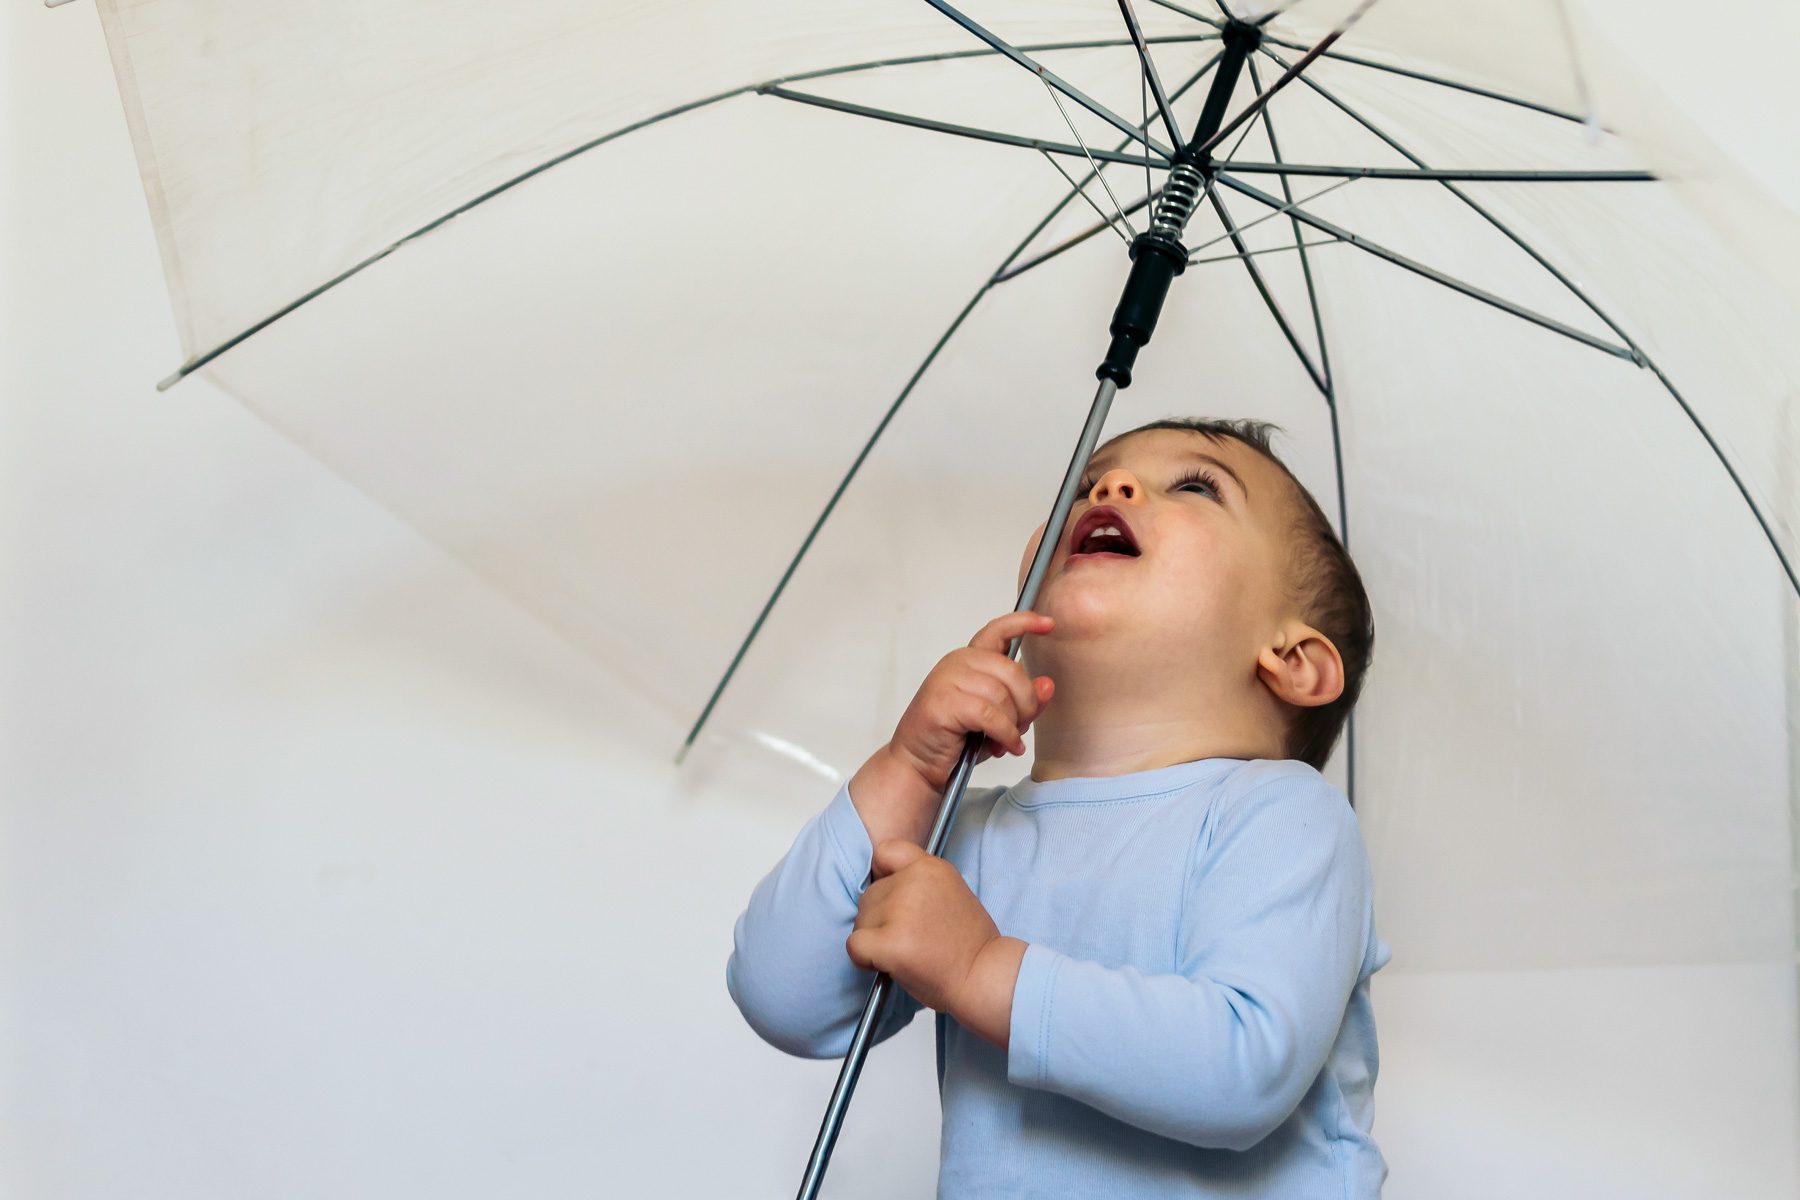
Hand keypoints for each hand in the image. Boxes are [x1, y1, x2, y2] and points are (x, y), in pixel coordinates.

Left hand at [846, 839, 1012, 1026]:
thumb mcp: (952, 892)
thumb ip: (920, 884)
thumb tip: (883, 887)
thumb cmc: (968, 944)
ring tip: (906, 952)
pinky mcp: (890, 941)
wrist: (984, 977)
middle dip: (879, 919)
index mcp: (931, 867)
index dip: (882, 876)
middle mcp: (914, 881)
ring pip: (860, 921)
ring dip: (873, 939)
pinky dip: (864, 959)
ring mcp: (901, 910)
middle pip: (869, 894)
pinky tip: (888, 965)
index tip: (893, 897)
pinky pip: (855, 945)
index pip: (885, 852)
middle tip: (909, 938)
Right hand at [886, 610, 1056, 792]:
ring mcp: (947, 680)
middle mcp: (957, 662)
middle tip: (1021, 727)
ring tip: (1008, 741)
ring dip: (1013, 724)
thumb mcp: (1000, 718)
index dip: (1024, 623)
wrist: (918, 764)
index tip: (1049, 623)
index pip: (997, 631)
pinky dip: (1004, 734)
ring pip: (1002, 694)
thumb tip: (1047, 685)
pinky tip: (1004, 747)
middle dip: (1026, 704)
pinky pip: (990, 715)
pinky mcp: (943, 702)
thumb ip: (1024, 700)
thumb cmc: (956, 740)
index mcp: (970, 660)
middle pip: (1012, 670)